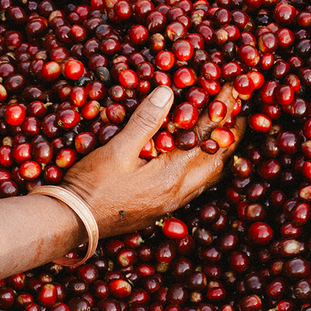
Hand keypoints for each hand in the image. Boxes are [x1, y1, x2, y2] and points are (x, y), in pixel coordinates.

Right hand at [0, 85, 243, 305]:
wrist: (74, 223)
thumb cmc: (92, 186)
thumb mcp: (116, 150)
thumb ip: (145, 121)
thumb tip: (168, 91)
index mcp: (173, 174)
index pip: (209, 137)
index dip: (223, 110)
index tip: (232, 88)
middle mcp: (180, 191)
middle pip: (220, 159)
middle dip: (230, 132)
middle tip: (236, 109)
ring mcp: (172, 202)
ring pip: (210, 175)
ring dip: (219, 151)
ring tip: (222, 131)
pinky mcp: (161, 208)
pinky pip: (196, 185)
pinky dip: (204, 166)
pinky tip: (195, 159)